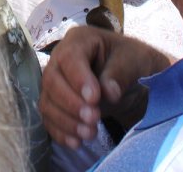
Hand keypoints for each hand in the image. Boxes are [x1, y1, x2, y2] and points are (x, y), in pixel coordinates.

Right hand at [40, 26, 172, 149]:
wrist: (131, 78)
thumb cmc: (133, 62)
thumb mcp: (135, 60)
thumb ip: (121, 72)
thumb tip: (108, 92)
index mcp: (80, 40)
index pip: (70, 57)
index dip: (78, 79)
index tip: (95, 99)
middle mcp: (60, 57)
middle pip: (52, 80)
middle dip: (71, 103)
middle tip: (93, 119)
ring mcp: (56, 80)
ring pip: (47, 101)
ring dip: (66, 121)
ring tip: (89, 134)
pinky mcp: (55, 102)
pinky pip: (49, 117)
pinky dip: (60, 132)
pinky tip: (76, 143)